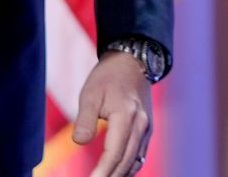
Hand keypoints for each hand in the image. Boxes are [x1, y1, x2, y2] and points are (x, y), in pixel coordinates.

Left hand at [72, 51, 152, 175]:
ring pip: (135, 162)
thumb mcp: (91, 93)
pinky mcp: (147, 131)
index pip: (114, 153)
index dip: (102, 172)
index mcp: (127, 116)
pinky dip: (128, 168)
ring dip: (119, 176)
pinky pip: (139, 156)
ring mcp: (147, 129)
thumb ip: (85, 118)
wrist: (132, 62)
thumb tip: (79, 142)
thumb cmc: (108, 77)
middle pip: (126, 162)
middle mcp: (141, 126)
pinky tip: (115, 174)